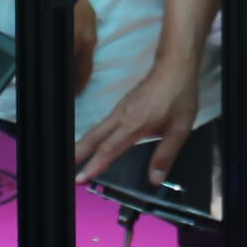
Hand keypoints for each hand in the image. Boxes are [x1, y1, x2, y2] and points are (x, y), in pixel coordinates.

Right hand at [72, 58, 199, 185]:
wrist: (175, 67)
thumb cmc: (179, 97)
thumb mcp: (179, 129)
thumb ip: (165, 155)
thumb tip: (154, 179)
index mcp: (134, 124)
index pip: (109, 148)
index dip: (94, 164)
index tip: (81, 177)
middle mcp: (121, 117)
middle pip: (94, 137)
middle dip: (79, 153)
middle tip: (67, 170)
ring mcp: (120, 109)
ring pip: (97, 129)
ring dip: (84, 145)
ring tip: (74, 159)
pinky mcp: (123, 105)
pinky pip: (104, 124)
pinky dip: (94, 136)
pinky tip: (95, 143)